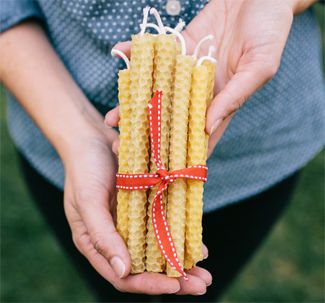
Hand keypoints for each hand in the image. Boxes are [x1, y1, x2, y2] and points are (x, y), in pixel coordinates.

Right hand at [63, 125, 210, 294]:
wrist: (91, 139)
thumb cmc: (84, 169)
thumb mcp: (88, 203)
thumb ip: (103, 237)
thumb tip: (124, 272)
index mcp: (97, 243)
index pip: (124, 276)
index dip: (150, 284)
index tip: (176, 286)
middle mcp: (116, 237)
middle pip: (146, 268)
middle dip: (175, 279)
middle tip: (202, 285)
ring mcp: (131, 223)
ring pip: (158, 251)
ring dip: (182, 262)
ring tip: (205, 272)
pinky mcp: (144, 207)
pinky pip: (163, 227)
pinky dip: (180, 236)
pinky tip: (197, 244)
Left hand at [112, 0, 308, 156]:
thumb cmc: (270, 31)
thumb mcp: (258, 67)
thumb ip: (233, 97)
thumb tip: (206, 126)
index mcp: (221, 101)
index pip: (197, 134)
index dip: (179, 153)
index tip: (158, 170)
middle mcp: (199, 90)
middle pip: (170, 118)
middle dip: (148, 134)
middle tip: (123, 148)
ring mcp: (186, 69)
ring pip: (157, 91)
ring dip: (134, 103)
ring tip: (113, 119)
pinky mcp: (179, 46)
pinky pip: (155, 52)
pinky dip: (137, 52)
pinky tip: (120, 55)